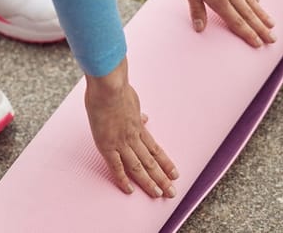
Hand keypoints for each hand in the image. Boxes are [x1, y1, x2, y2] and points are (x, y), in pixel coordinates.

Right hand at [85, 58, 177, 197]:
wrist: (109, 87)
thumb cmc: (118, 90)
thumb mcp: (134, 101)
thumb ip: (138, 113)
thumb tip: (145, 118)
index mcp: (139, 127)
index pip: (156, 149)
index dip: (166, 162)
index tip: (174, 173)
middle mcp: (134, 138)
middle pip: (151, 162)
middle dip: (162, 178)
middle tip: (172, 192)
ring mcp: (122, 143)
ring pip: (139, 167)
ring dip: (149, 181)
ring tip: (159, 194)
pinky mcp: (108, 145)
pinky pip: (116, 166)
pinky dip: (123, 179)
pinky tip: (130, 190)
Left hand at [177, 0, 274, 46]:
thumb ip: (196, 9)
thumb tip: (200, 28)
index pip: (236, 22)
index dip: (247, 35)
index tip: (258, 44)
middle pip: (249, 15)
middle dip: (261, 30)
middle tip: (273, 40)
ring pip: (252, 3)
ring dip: (262, 16)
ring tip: (272, 25)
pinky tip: (259, 1)